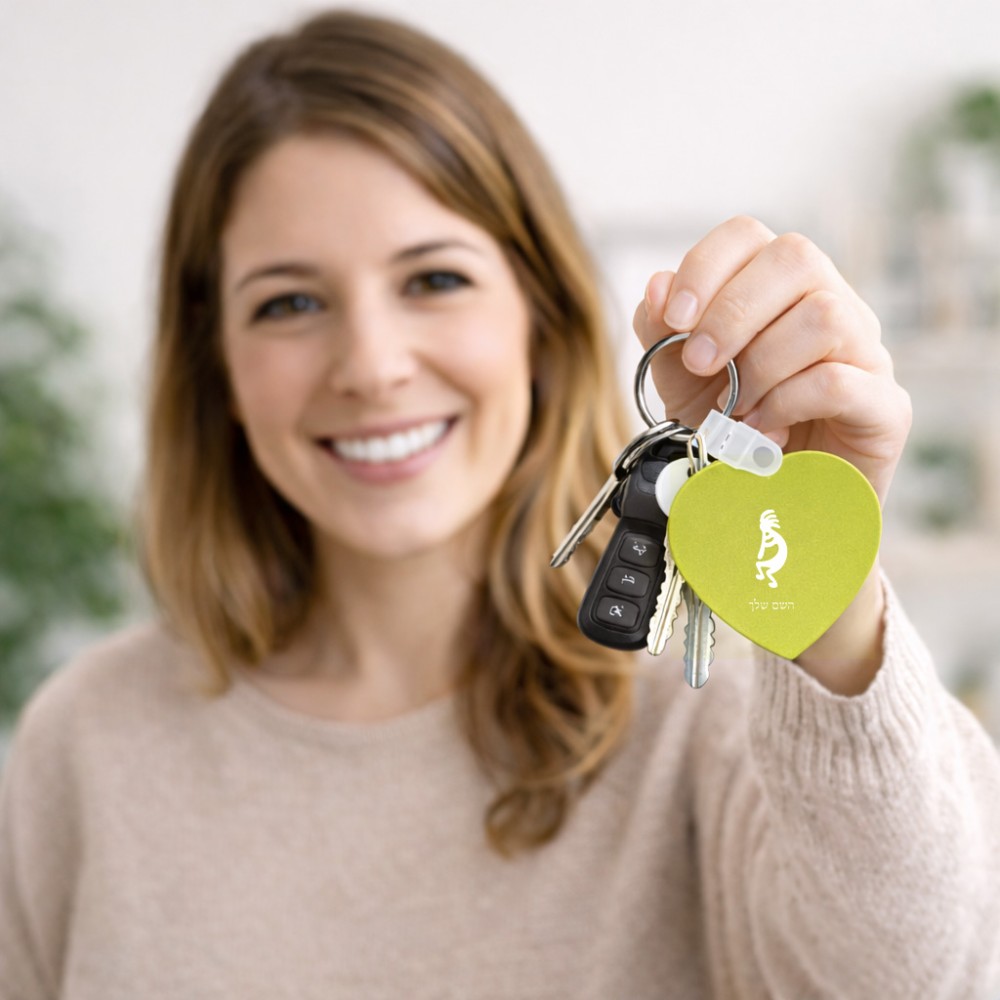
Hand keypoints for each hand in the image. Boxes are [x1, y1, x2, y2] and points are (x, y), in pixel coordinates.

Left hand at [632, 216, 912, 692]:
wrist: (771, 509)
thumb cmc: (731, 433)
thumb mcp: (681, 383)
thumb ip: (664, 334)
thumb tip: (659, 284)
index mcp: (777, 291)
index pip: (749, 236)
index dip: (707, 266)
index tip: (676, 319)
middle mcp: (831, 306)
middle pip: (796, 259)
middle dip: (732, 313)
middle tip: (701, 366)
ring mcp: (866, 353)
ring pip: (823, 317)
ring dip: (761, 368)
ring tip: (735, 414)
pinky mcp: (884, 407)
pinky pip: (840, 380)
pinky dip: (786, 406)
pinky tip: (761, 436)